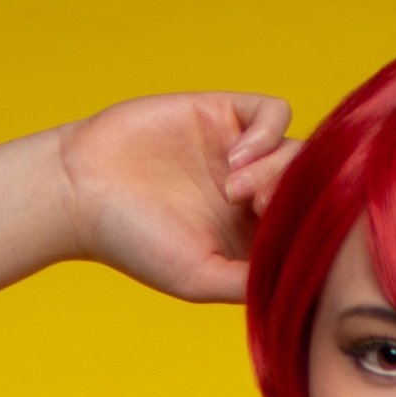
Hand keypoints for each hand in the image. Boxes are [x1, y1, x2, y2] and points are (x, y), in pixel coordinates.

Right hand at [56, 93, 299, 303]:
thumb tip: (301, 283)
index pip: (308, 228)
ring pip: (299, 151)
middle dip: (291, 198)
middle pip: (311, 188)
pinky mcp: (226, 114)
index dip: (302, 232)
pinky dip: (266, 135)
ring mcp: (243, 153)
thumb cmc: (135, 244)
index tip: (270, 242)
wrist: (84, 189)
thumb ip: (250, 282)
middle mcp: (255, 196)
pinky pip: (274, 113)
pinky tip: (234, 158)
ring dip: (277, 169)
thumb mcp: (199, 278)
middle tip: (251, 210)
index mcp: (254, 239)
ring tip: (234, 190)